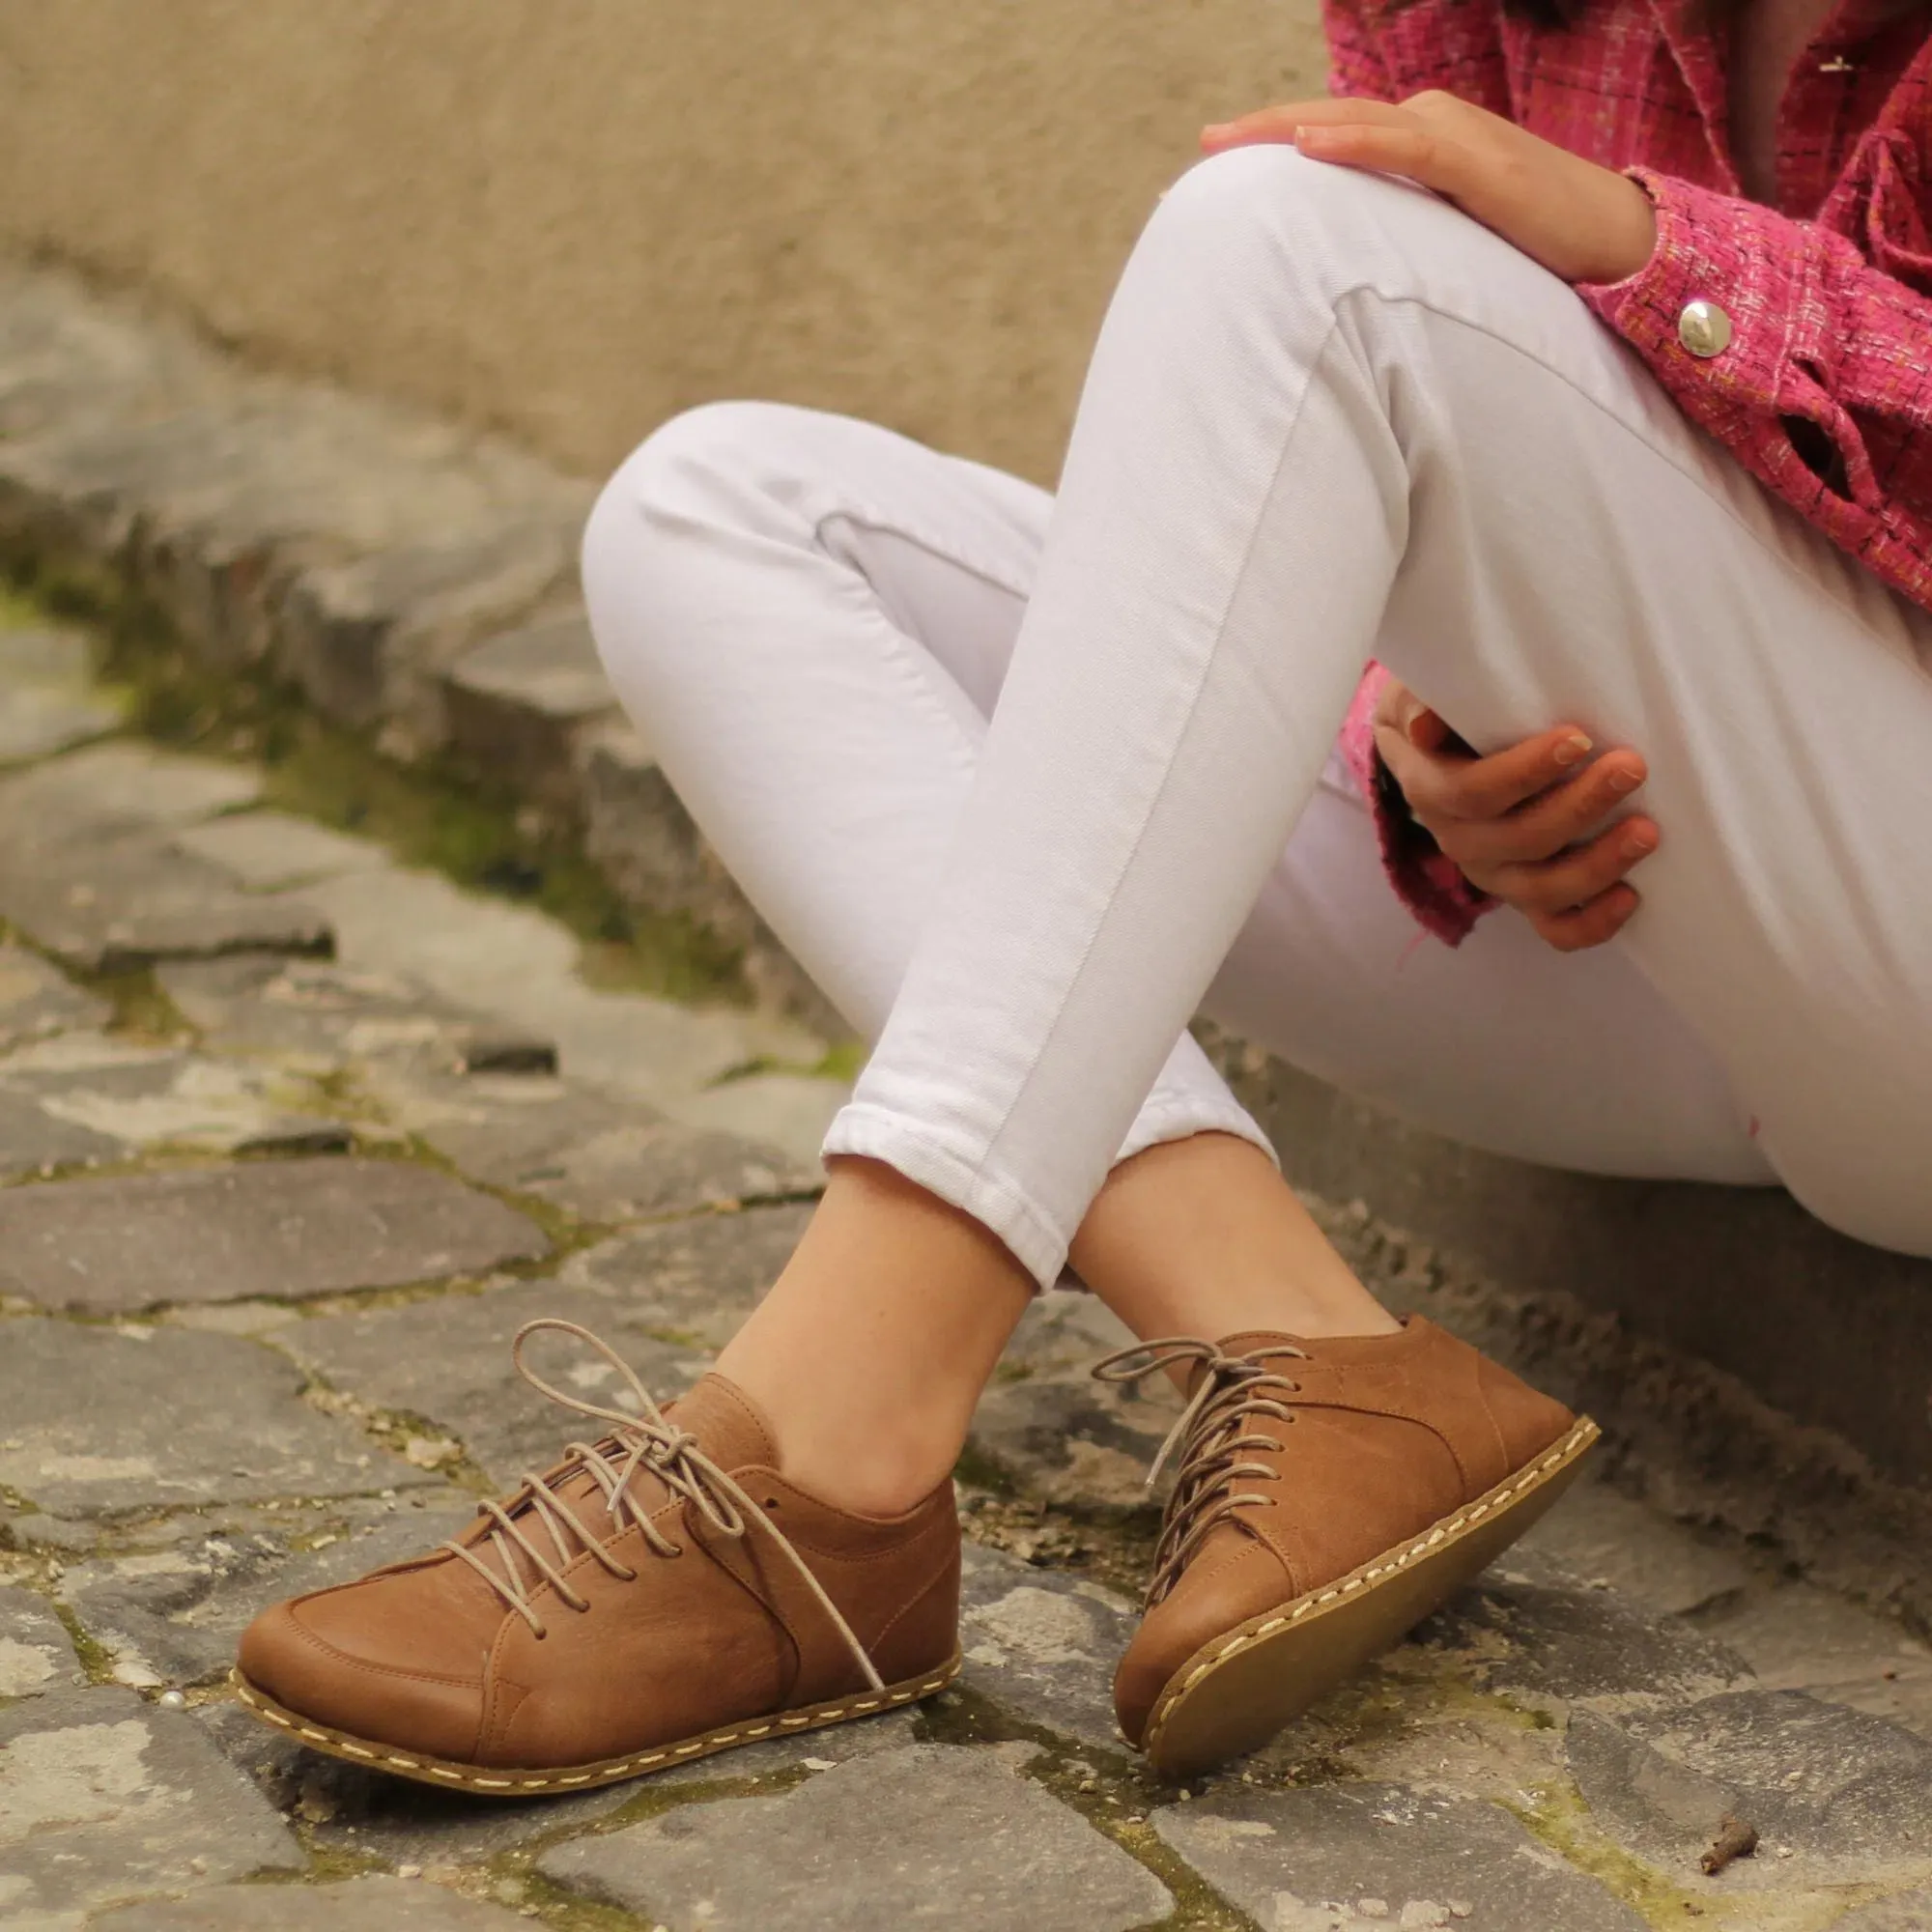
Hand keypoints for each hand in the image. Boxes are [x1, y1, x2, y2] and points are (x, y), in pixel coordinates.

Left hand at [1201, 91, 1656, 284]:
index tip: (1220, 165)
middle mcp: (1432, 126)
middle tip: (1205, 144)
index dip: (1275, 145)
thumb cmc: (1531, 250)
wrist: (1614, 241)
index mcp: (1421, 145)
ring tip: (1231, 141)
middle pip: (1331, 120)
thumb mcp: (1443, 244)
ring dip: (1289, 129)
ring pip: (1356, 124)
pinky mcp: (1480, 165)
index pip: (1334, 137)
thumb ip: (1395, 242)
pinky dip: (1354, 144)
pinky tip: (1307, 148)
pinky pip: (1406, 149)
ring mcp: (1456, 138)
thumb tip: (1337, 279)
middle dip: (1264, 130)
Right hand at [1372, 677, 1658, 952]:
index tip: (1577, 739)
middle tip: (1631, 768)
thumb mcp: (1417, 694)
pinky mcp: (1527, 894)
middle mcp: (1460, 841)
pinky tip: (1630, 896)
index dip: (1524, 772)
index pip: (1474, 793)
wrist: (1440, 751)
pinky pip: (1555, 929)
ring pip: (1540, 891)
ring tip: (1645, 831)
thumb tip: (1425, 726)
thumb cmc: (1446, 711)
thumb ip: (1418, 703)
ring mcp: (1494, 874)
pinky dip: (1593, 923)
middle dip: (1579, 807)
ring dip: (1597, 865)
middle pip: (1517, 841)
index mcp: (1432, 791)